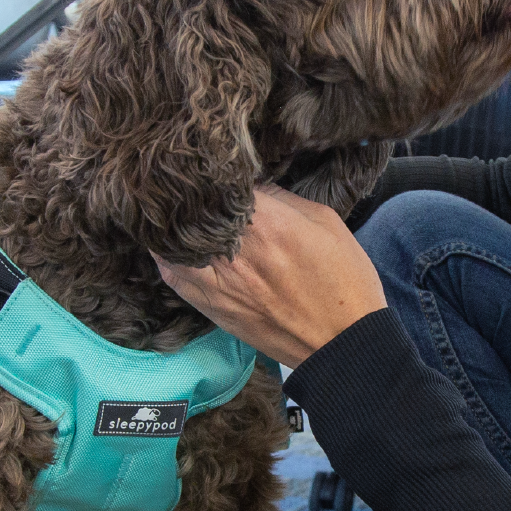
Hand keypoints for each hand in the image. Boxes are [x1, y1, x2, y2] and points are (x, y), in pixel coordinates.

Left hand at [155, 184, 385, 368]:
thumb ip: (285, 198)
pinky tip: (171, 247)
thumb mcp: (326, 223)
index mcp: (268, 223)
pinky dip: (167, 257)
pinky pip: (173, 276)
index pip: (220, 183)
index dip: (214, 170)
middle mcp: (235, 251)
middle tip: (182, 182)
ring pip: (170, 243)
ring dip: (167, 225)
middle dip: (185, 194)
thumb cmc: (344, 282)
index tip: (213, 166)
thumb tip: (254, 186)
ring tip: (170, 212)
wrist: (343, 344)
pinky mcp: (213, 307)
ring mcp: (219, 282)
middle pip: (189, 210)